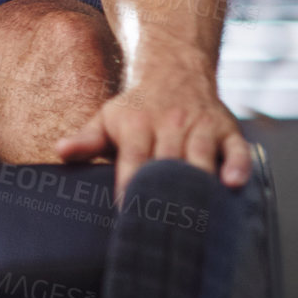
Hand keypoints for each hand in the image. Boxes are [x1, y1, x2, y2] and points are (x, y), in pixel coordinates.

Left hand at [54, 68, 249, 201]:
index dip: (130, 185)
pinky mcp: (227, 129)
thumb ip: (86, 140)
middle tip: (162, 228)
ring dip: (198, 184)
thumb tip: (61, 152)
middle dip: (165, 194)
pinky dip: (237, 166)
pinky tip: (232, 184)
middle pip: (168, 162)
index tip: (125, 212)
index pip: (133, 158)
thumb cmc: (137, 106)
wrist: (174, 69)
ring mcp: (201, 126)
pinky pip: (236, 149)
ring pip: (201, 156)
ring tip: (195, 218)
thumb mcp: (107, 118)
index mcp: (138, 124)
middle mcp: (170, 123)